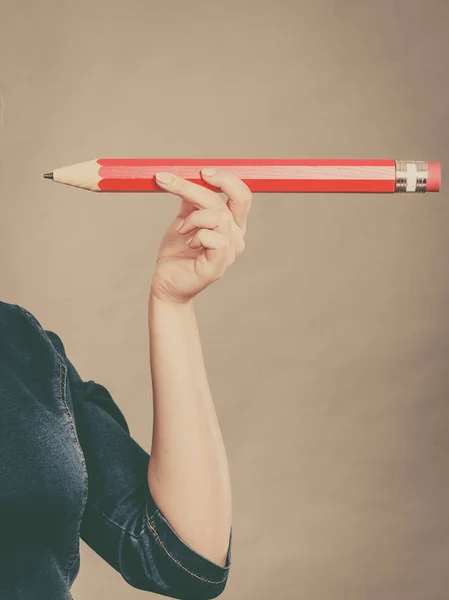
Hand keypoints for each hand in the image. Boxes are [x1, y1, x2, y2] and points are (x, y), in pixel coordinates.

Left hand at [150, 169, 251, 303]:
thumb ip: (192, 201)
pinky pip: (212, 237)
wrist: (166, 282)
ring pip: (219, 216)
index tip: (202, 171)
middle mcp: (236, 237)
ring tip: (180, 230)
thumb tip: (191, 177)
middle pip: (231, 200)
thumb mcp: (184, 220)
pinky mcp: (218, 265)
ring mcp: (230, 252)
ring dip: (193, 217)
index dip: (226, 179)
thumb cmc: (176, 253)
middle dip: (199, 187)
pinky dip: (195, 235)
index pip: (242, 194)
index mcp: (232, 224)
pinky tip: (187, 244)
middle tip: (170, 181)